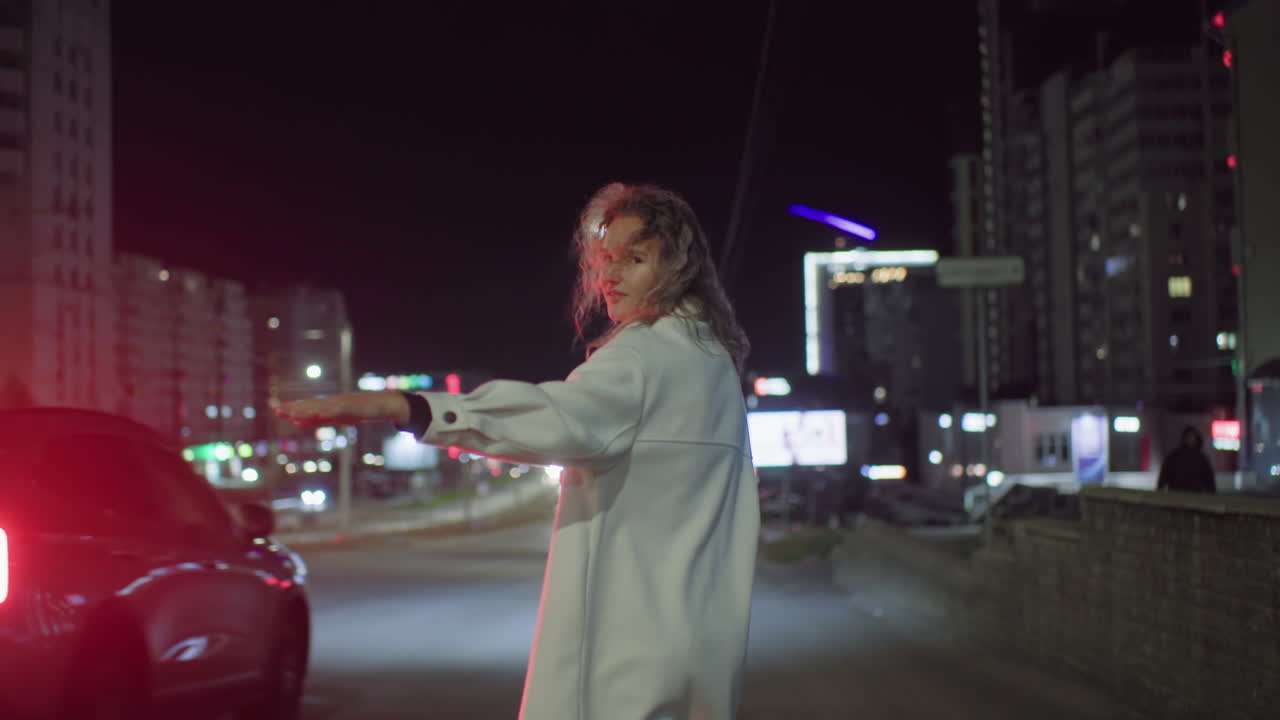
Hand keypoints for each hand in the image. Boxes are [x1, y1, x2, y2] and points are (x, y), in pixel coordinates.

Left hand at [271, 391, 408, 427]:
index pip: (304, 406)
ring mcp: (341, 404)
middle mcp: (330, 403)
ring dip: (307, 410)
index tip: (274, 409)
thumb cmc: (357, 410)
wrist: (380, 403)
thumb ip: (316, 419)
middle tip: (275, 409)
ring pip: (321, 407)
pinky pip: (339, 409)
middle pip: (308, 405)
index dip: (289, 407)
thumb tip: (297, 421)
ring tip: (293, 414)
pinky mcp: (352, 406)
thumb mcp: (333, 417)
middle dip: (292, 407)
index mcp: (325, 406)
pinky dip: (328, 412)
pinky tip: (319, 415)